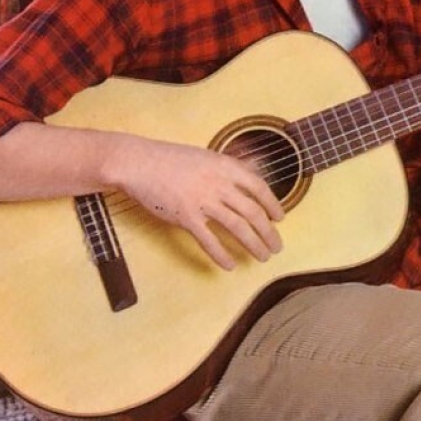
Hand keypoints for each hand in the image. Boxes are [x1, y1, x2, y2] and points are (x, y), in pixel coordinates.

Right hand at [114, 136, 285, 270]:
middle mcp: (218, 184)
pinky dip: (221, 255)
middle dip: (268, 232)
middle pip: (253, 211)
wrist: (140, 163)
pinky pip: (209, 241)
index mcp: (225, 166)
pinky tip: (229, 265)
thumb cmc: (171, 159)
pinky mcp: (186, 217)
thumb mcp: (206, 155)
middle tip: (276, 246)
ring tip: (262, 256)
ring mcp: (203, 201)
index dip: (273, 204)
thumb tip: (251, 170)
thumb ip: (228, 166)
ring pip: (237, 227)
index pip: (259, 187)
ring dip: (253, 245)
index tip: (280, 218)